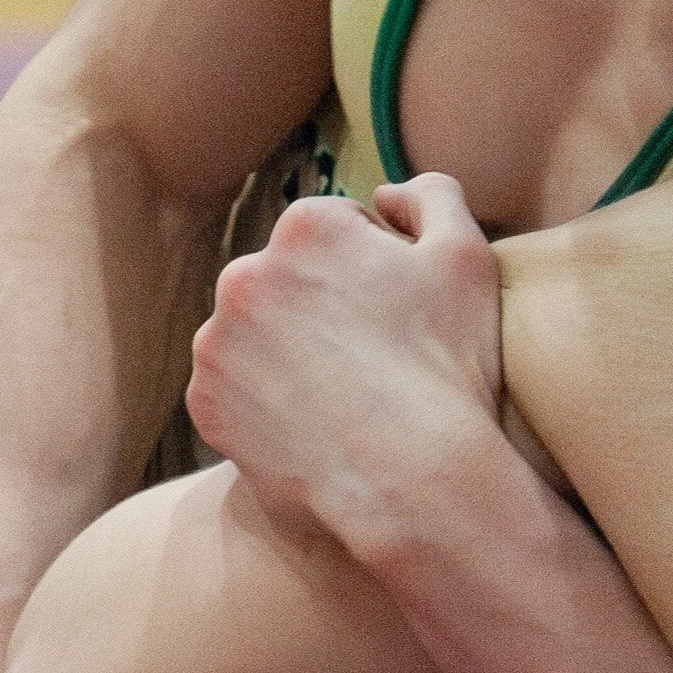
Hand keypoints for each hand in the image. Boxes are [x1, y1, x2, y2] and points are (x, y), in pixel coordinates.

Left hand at [186, 173, 504, 545]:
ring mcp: (216, 341)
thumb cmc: (447, 365)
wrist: (414, 479)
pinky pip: (234, 392)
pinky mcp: (204, 402)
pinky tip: (310, 425)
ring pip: (255, 335)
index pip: (336, 233)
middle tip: (372, 360)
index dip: (375, 272)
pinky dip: (263, 405)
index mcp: (305, 226)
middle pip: (287, 281)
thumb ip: (432, 196)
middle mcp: (244, 273)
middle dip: (320, 308)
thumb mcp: (468, 256)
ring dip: (286, 353)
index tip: (397, 315)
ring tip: (341, 396)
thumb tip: (386, 193)